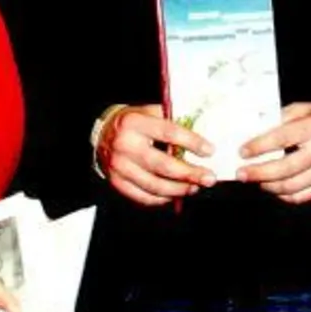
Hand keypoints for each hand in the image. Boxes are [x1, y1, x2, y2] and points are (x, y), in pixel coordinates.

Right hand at [98, 103, 216, 206]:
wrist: (101, 133)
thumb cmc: (131, 122)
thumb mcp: (147, 112)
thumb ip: (170, 120)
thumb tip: (201, 133)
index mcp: (134, 122)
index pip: (168, 133)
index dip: (191, 142)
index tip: (209, 150)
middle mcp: (125, 145)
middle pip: (163, 165)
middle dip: (190, 174)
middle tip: (209, 177)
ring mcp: (119, 166)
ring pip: (154, 185)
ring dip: (179, 189)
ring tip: (195, 187)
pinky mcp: (117, 182)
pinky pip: (142, 196)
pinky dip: (161, 199)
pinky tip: (174, 195)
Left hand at [236, 103, 310, 203]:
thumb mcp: (306, 109)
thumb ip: (282, 119)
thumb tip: (254, 132)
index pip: (282, 138)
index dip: (259, 146)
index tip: (243, 152)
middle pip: (286, 167)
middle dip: (259, 172)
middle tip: (242, 173)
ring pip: (293, 186)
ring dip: (269, 185)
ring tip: (256, 180)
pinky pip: (303, 196)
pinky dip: (284, 195)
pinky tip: (274, 187)